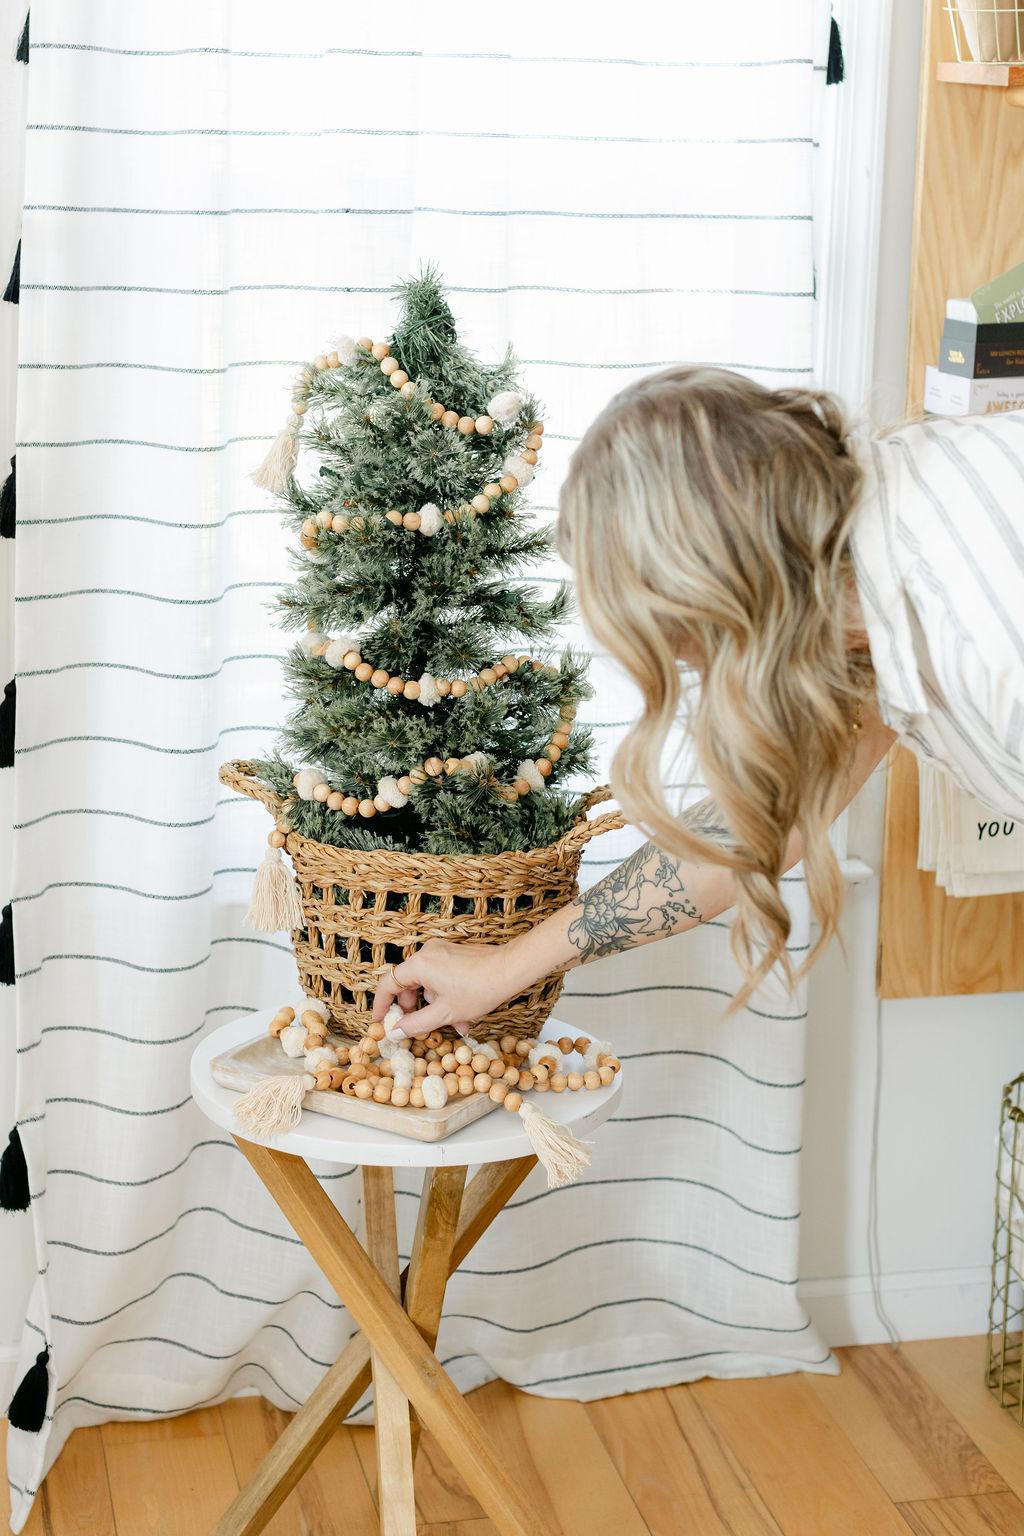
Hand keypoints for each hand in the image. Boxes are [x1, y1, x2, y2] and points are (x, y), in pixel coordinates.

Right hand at [372, 938, 518, 1037]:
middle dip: (414, 1010)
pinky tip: (463, 1016)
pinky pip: (441, 978)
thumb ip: (415, 1024)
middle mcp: (427, 953)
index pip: (388, 984)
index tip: (380, 1022)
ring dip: (435, 1007)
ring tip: (455, 1026)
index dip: (381, 1005)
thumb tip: (394, 1032)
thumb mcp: (444, 1014)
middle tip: (418, 1028)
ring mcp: (442, 952)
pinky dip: (446, 997)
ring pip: (428, 984)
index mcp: (419, 964)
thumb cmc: (479, 989)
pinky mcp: (454, 955)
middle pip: (408, 985)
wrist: (511, 970)